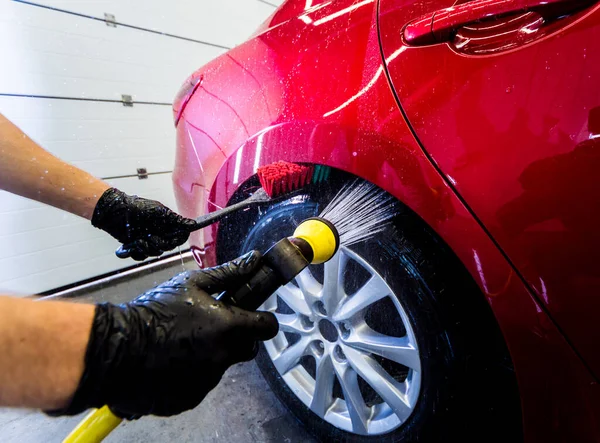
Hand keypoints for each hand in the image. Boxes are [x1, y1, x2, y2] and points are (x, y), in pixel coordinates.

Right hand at [49, 251, 277, 417]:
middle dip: (238, 339)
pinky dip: (192, 374)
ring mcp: (207, 381)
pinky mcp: (190, 399)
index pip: (267, 327)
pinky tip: (172, 361)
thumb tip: (254, 259)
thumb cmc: (156, 310)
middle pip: (248, 349)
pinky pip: (200, 384)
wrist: (117, 348)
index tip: (255, 318)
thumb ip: (228, 274)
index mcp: (228, 327)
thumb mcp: (192, 283)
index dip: (264, 321)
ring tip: (183, 342)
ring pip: (221, 366)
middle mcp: (223, 357)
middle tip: (213, 328)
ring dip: (211, 355)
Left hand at [91, 188, 196, 259]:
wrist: (115, 212)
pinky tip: (132, 245)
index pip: (180, 237)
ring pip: (155, 252)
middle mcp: (160, 233)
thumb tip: (192, 224)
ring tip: (138, 240)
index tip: (170, 238)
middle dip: (159, 243)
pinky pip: (142, 256)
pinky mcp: (137, 247)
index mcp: (167, 225)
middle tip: (150, 236)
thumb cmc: (137, 208)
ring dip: (146, 247)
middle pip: (168, 247)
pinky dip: (136, 252)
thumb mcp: (160, 212)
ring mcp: (148, 240)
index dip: (177, 239)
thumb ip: (176, 220)